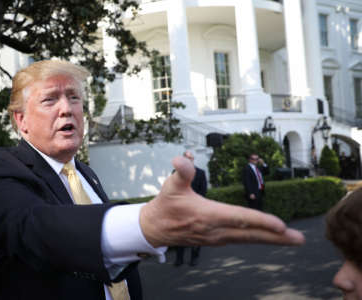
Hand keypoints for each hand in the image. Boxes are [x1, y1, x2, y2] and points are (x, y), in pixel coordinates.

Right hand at [140, 156, 304, 247]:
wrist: (155, 228)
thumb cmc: (166, 205)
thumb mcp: (171, 185)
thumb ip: (181, 171)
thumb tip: (185, 156)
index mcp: (208, 215)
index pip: (239, 218)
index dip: (260, 221)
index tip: (281, 225)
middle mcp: (216, 230)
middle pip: (251, 235)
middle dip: (277, 237)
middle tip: (299, 238)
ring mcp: (217, 238)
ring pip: (249, 240)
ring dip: (271, 240)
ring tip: (292, 239)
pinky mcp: (216, 240)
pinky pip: (242, 240)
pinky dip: (258, 239)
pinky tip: (269, 238)